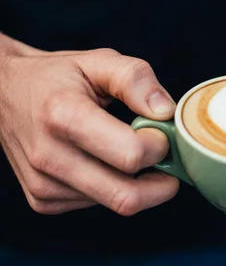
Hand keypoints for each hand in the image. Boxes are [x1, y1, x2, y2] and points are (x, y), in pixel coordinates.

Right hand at [0, 34, 178, 214]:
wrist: (3, 94)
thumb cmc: (57, 76)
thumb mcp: (98, 61)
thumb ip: (136, 79)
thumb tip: (166, 112)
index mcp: (64, 115)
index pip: (131, 155)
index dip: (160, 146)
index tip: (162, 131)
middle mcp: (49, 156)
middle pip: (127, 197)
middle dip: (162, 184)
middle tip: (168, 160)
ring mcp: (42, 185)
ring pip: (116, 203)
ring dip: (138, 184)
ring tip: (132, 152)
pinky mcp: (43, 201)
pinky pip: (97, 204)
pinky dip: (113, 187)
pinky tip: (105, 163)